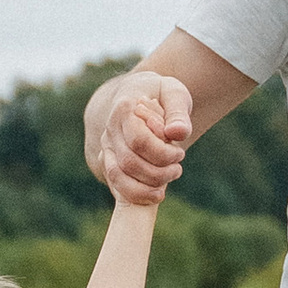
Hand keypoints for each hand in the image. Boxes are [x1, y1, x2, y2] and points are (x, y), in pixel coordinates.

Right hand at [93, 75, 191, 204]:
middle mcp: (110, 128)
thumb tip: (177, 133)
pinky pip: (116, 183)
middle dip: (158, 172)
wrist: (140, 94)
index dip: (162, 153)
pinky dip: (136, 194)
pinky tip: (157, 194)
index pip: (139, 140)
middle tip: (178, 168)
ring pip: (118, 176)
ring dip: (147, 185)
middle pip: (129, 162)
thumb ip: (178, 113)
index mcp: (124, 108)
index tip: (180, 153)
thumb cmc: (161, 93)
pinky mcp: (109, 159)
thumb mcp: (175, 94)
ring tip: (170, 179)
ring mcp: (107, 145)